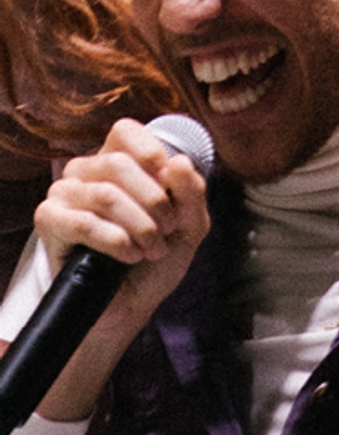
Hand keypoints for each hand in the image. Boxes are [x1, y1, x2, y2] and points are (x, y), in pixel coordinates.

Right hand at [23, 121, 209, 414]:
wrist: (133, 303)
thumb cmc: (159, 257)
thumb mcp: (190, 223)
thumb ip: (191, 191)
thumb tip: (177, 162)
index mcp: (118, 159)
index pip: (125, 130)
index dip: (152, 154)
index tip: (170, 185)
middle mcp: (86, 170)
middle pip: (119, 164)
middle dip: (154, 202)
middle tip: (166, 231)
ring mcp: (64, 195)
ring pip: (105, 194)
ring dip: (139, 226)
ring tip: (152, 248)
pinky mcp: (50, 223)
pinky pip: (83, 223)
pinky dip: (116, 241)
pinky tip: (129, 255)